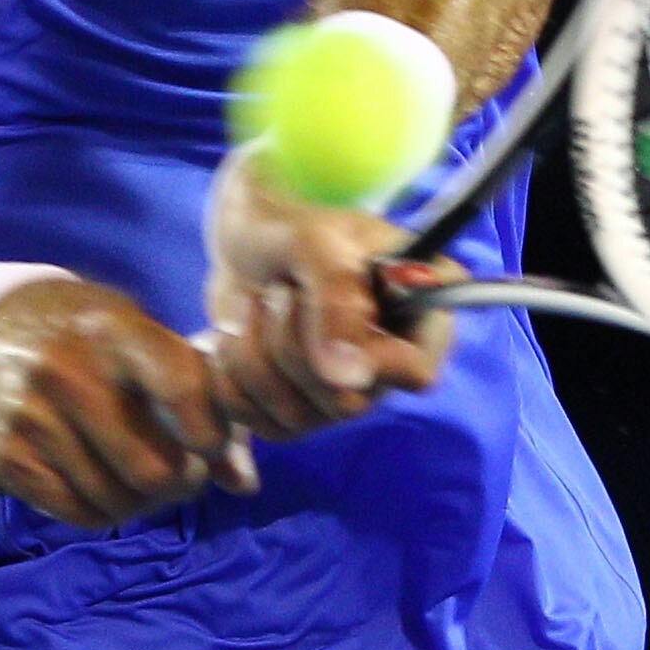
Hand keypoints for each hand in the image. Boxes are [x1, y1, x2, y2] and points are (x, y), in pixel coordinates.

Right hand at [0, 276, 258, 528]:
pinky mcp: (7, 456)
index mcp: (115, 331)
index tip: (210, 444)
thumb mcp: (139, 341)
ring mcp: (32, 417)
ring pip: (118, 501)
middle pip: (154, 470)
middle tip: (181, 473)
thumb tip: (245, 484)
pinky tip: (105, 485)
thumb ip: (200, 399)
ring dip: (142, 503)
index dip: (212, 434)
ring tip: (141, 478)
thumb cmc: (83, 337)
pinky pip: (78, 512)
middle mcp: (69, 372)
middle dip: (181, 483)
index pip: (185, 389)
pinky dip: (104, 511)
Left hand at [204, 149, 455, 441]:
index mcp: (421, 316)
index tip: (320, 312)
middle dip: (292, 342)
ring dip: (255, 354)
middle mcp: (389, 367)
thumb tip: (347, 379)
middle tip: (280, 290)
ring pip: (298, 416)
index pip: (417, 371)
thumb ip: (337, 302)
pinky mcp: (296, 411)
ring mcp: (344, 395)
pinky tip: (228, 336)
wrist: (248, 237)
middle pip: (346, 400)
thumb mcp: (316, 244)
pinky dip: (230, 378)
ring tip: (253, 302)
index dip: (369, 359)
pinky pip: (260, 422)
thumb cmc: (294, 226)